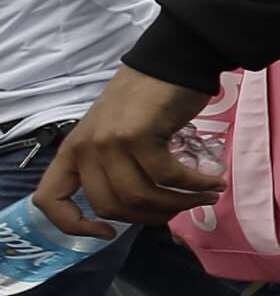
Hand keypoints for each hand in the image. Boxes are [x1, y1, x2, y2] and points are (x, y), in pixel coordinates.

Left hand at [34, 69, 219, 235]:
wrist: (171, 62)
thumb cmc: (147, 99)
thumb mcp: (116, 136)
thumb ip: (115, 168)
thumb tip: (141, 209)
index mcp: (73, 151)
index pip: (50, 199)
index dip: (74, 226)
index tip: (108, 233)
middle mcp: (85, 149)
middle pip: (111, 205)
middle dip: (151, 216)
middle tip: (179, 210)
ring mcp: (109, 142)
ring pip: (140, 195)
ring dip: (179, 203)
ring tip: (205, 197)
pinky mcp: (138, 136)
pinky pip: (168, 176)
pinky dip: (195, 185)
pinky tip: (214, 183)